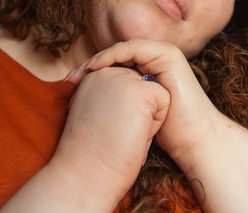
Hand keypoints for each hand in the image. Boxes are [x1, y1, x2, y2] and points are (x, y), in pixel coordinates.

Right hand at [50, 66, 169, 206]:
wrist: (84, 175)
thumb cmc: (91, 154)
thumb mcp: (97, 114)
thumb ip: (111, 96)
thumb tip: (133, 94)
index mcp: (92, 77)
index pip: (127, 84)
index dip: (123, 111)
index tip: (103, 129)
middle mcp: (105, 72)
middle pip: (142, 86)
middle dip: (137, 110)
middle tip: (114, 132)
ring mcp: (123, 79)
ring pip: (153, 92)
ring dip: (145, 116)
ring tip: (123, 133)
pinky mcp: (141, 91)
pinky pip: (164, 100)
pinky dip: (155, 123)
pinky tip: (135, 134)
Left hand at [66, 39, 219, 162]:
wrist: (193, 141)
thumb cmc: (165, 133)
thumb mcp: (133, 114)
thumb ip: (117, 101)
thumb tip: (85, 100)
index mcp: (148, 71)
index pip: (114, 65)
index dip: (90, 73)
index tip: (70, 86)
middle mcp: (155, 60)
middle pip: (116, 56)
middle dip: (90, 65)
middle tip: (70, 79)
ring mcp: (163, 55)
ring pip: (122, 50)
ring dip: (99, 58)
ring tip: (81, 72)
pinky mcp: (168, 55)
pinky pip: (133, 49)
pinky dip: (113, 55)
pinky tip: (98, 68)